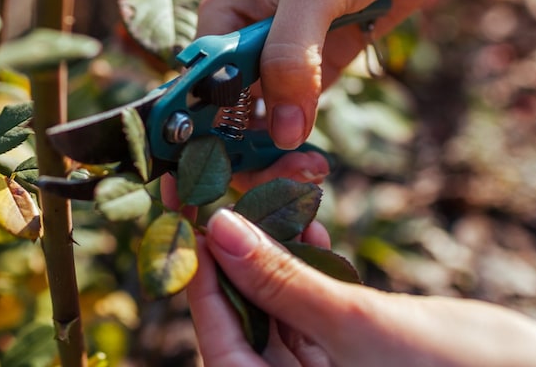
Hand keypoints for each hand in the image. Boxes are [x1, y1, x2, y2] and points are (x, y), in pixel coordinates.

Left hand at [189, 210, 535, 366]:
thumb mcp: (356, 326)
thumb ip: (282, 283)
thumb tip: (217, 230)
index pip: (217, 331)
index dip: (196, 265)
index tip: (179, 205)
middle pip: (240, 309)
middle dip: (233, 246)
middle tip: (216, 185)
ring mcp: (319, 365)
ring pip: (276, 297)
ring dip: (273, 243)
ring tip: (268, 188)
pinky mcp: (347, 345)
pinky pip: (312, 298)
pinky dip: (308, 259)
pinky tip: (304, 219)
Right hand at [197, 0, 491, 148]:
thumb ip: (291, 55)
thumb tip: (280, 130)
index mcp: (221, 18)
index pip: (195, 88)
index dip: (197, 136)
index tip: (211, 177)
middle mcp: (240, 45)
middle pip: (221, 117)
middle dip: (241, 156)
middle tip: (280, 180)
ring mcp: (276, 64)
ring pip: (257, 129)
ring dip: (274, 159)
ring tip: (309, 172)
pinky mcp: (312, 76)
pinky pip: (293, 124)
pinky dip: (297, 149)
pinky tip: (313, 165)